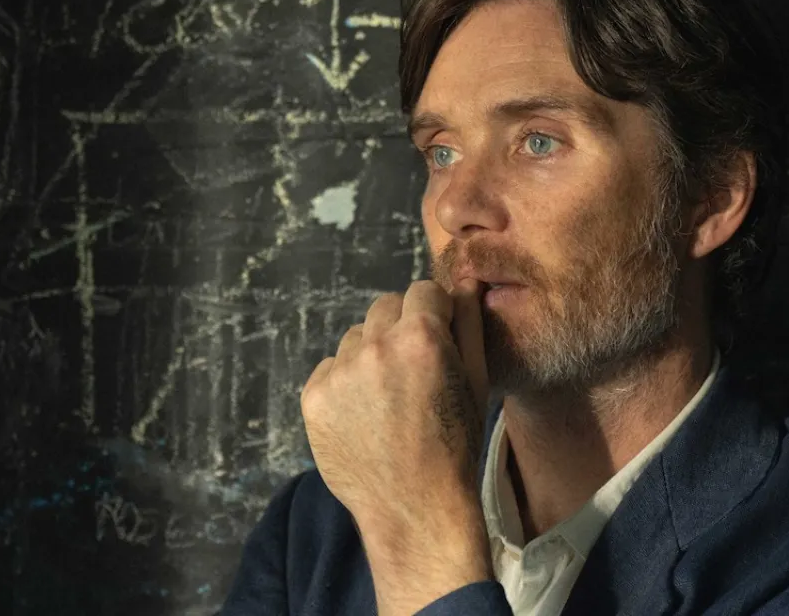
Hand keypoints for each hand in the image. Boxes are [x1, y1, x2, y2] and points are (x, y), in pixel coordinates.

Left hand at [300, 278, 493, 612]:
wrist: (414, 506)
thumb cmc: (456, 444)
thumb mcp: (476, 381)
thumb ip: (469, 325)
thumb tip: (465, 281)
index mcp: (421, 337)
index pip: (423, 291)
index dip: (435, 313)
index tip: (438, 338)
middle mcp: (375, 345)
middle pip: (385, 307)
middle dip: (401, 327)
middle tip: (412, 369)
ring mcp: (339, 372)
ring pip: (355, 338)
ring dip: (371, 354)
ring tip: (387, 398)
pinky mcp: (313, 396)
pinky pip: (330, 368)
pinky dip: (345, 383)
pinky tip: (364, 414)